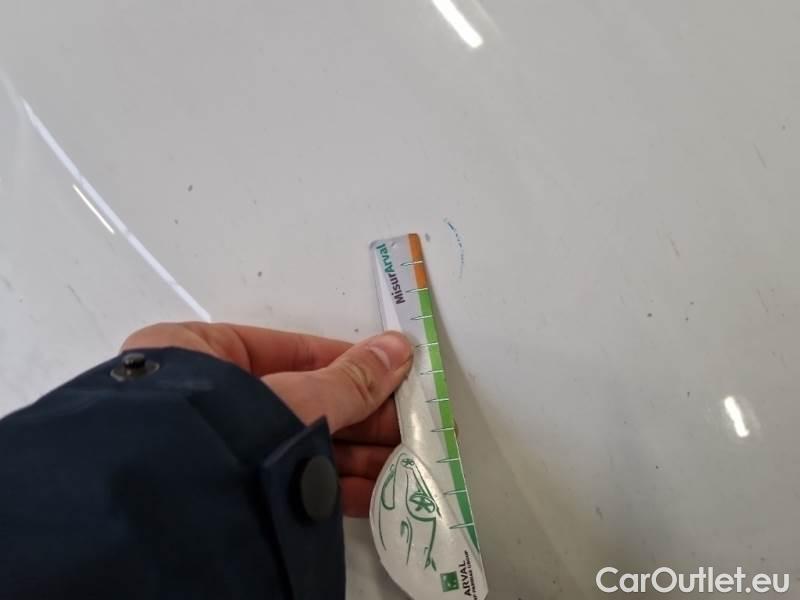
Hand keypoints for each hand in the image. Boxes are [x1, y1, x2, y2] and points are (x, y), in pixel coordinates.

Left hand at [121, 322, 411, 516]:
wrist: (170, 514)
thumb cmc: (224, 433)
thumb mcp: (294, 399)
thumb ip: (348, 380)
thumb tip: (398, 349)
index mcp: (198, 353)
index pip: (289, 350)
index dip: (349, 364)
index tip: (392, 376)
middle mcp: (201, 399)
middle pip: (301, 401)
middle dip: (363, 417)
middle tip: (411, 427)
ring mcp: (214, 449)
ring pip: (298, 445)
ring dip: (355, 455)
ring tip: (405, 461)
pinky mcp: (229, 493)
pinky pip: (287, 479)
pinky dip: (332, 485)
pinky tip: (375, 490)